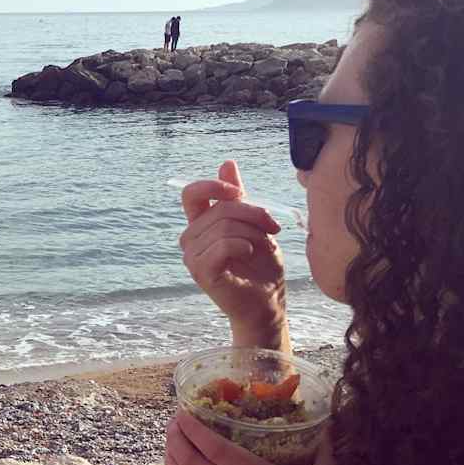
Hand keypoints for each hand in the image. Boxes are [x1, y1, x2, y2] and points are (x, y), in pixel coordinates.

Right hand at [180, 160, 288, 349]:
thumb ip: (238, 198)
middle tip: (272, 228)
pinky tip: (250, 253)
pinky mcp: (201, 272)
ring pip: (222, 226)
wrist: (267, 301)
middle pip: (219, 208)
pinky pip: (221, 245)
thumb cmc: (261, 266)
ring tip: (261, 246)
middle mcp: (191, 239)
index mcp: (200, 225)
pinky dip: (242, 245)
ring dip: (251, 233)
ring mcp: (192, 257)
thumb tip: (226, 164)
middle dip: (253, 213)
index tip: (239, 192)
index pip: (192, 193)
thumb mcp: (254, 225)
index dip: (214, 186)